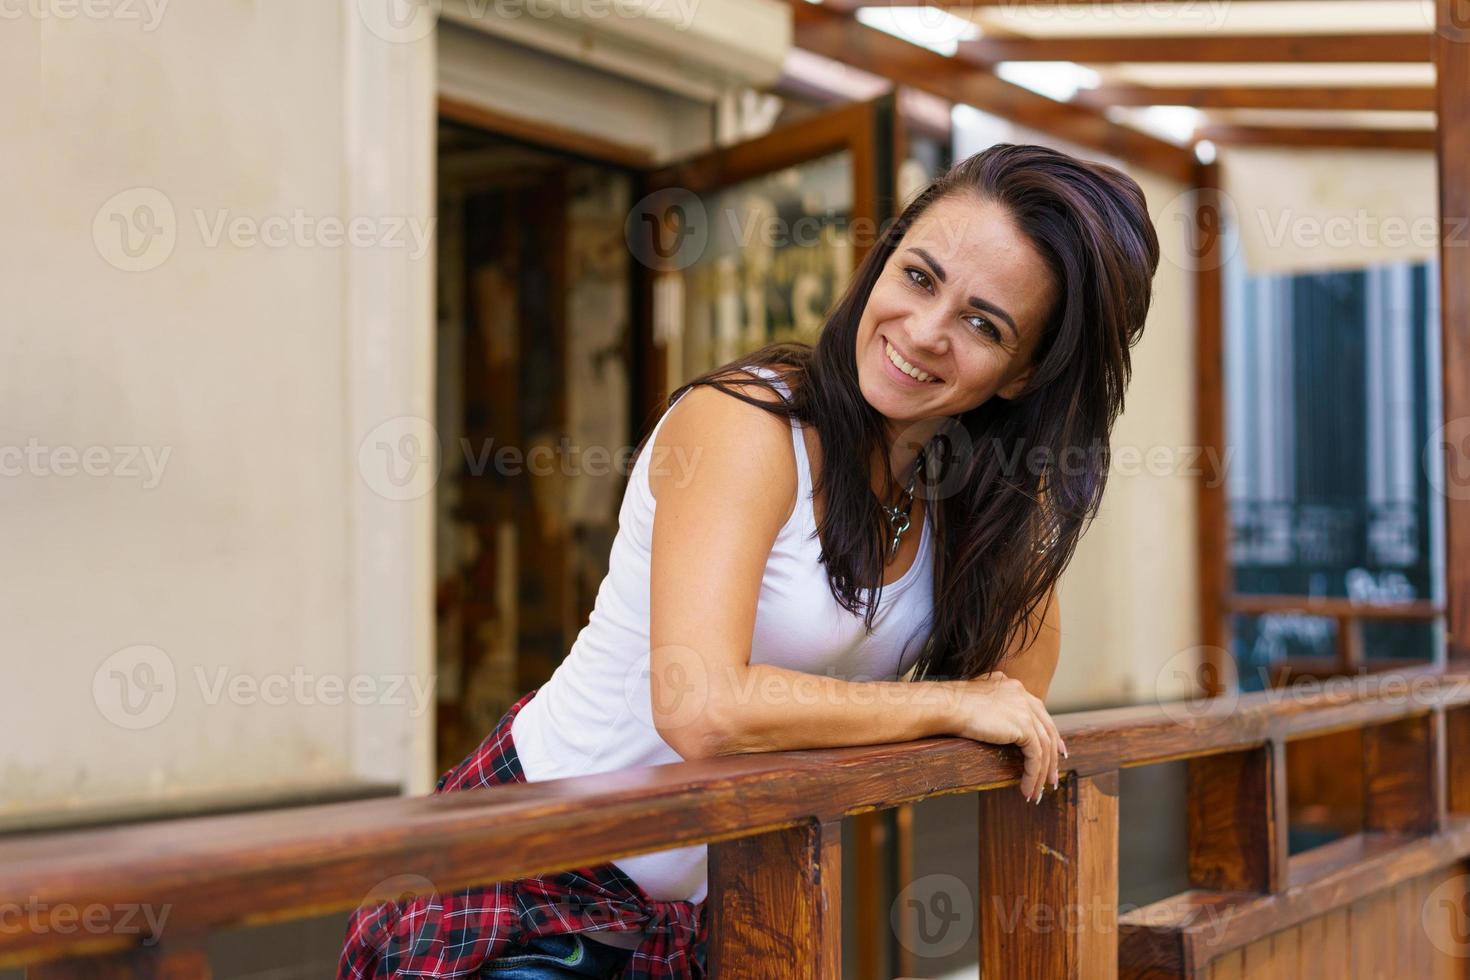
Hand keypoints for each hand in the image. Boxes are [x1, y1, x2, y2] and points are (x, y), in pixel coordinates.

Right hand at [948, 670, 1066, 802]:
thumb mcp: (977, 702)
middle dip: (1052, 757)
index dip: (1049, 733)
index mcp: (1012, 687)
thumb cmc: (949, 706)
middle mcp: (1022, 695)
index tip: (1056, 751)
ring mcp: (1024, 710)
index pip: (1039, 712)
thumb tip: (995, 723)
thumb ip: (992, 708)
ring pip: (1043, 747)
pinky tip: (1026, 788)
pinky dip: (1033, 775)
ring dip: (1042, 773)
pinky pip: (1035, 756)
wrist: (946, 706)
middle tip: (1051, 778)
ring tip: (1036, 792)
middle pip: (1047, 729)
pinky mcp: (1023, 726)